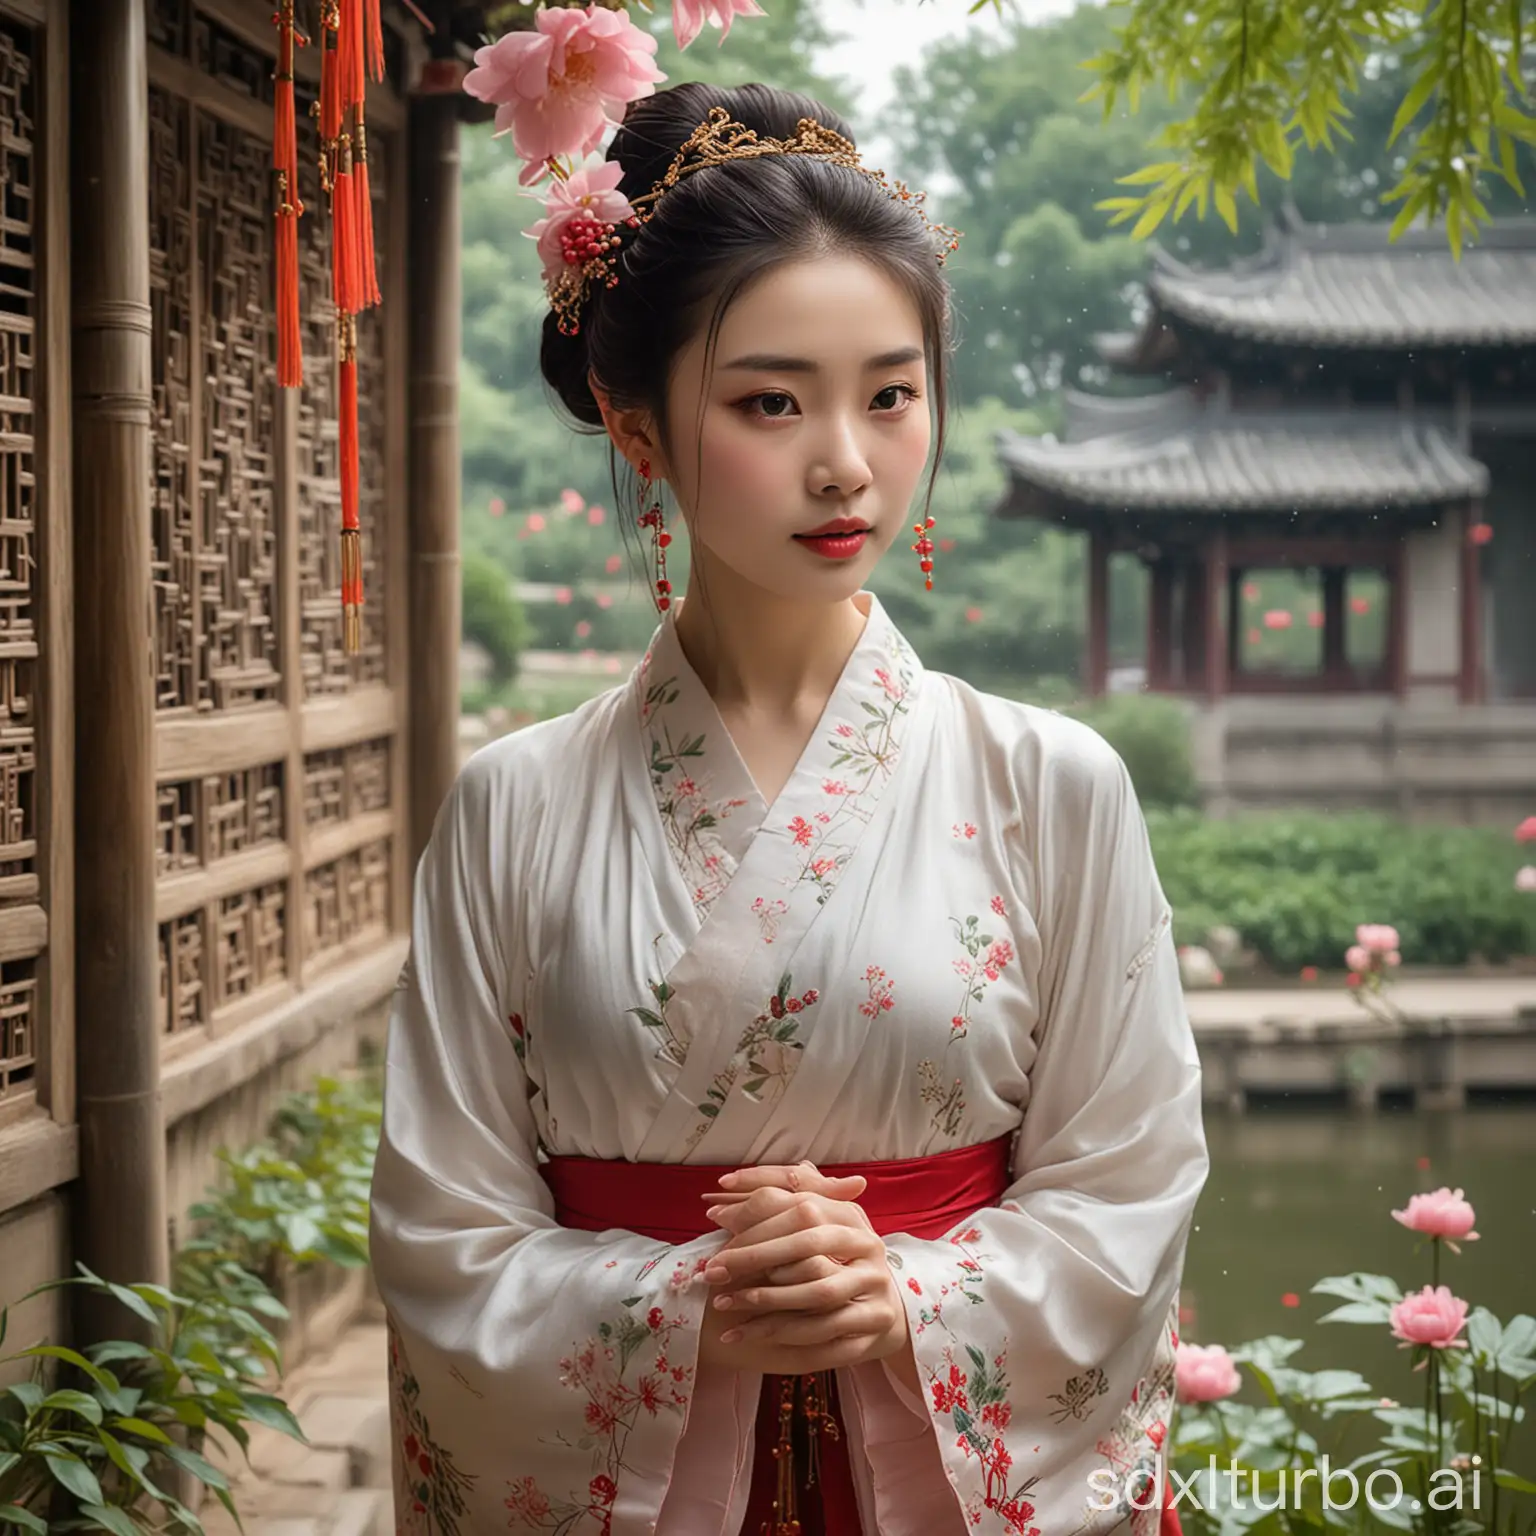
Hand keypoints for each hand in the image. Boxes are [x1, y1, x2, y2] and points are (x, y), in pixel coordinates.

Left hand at [698, 1182, 909, 1373]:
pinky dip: (784, 1337)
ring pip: (818, 1294)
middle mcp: (868, 1245)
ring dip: (766, 1301)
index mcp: (850, 1214)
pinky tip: (748, 1336)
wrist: (885, 1308)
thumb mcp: (813, 1227)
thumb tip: (721, 1200)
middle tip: (712, 1271)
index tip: (714, 1224)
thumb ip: (776, 1207)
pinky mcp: (876, 1323)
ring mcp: (877, 1285)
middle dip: (754, 1258)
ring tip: (724, 1303)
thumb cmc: (835, 1260)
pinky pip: (827, 1334)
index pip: (802, 1208)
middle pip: (809, 1247)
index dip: (757, 1218)